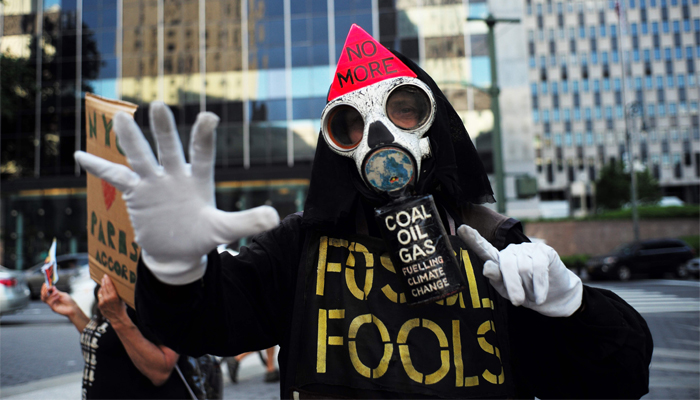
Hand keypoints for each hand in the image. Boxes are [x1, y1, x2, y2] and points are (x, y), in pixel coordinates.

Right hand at [41, 284, 77, 316]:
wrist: (73, 308)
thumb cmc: (69, 302)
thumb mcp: (63, 295)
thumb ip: (57, 291)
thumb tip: (52, 286)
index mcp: (54, 296)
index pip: (46, 292)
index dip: (45, 288)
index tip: (45, 284)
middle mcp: (51, 300)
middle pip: (43, 296)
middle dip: (44, 291)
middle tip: (47, 287)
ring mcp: (52, 304)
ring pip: (45, 299)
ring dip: (49, 294)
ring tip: (56, 292)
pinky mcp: (53, 308)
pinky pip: (49, 302)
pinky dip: (53, 298)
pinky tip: (57, 296)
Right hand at [74, 102, 279, 283]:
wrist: (177, 252)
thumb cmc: (202, 236)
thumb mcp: (225, 231)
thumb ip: (247, 222)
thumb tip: (275, 218)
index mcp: (199, 179)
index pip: (202, 153)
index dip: (204, 136)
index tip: (209, 115)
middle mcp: (175, 174)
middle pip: (170, 148)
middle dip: (164, 129)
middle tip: (158, 105)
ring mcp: (154, 182)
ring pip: (141, 156)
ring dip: (131, 140)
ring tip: (120, 118)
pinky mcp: (136, 194)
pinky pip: (115, 178)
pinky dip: (99, 168)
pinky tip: (80, 154)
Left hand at [97, 275, 127, 324]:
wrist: (117, 318)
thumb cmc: (121, 307)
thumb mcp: (121, 298)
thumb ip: (117, 292)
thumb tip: (114, 284)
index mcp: (114, 297)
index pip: (109, 285)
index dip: (107, 279)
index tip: (106, 275)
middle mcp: (107, 299)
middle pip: (104, 287)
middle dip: (104, 281)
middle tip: (104, 277)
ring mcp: (102, 303)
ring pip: (101, 291)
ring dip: (102, 286)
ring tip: (103, 282)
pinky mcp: (99, 305)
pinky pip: (99, 296)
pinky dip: (101, 292)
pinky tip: (102, 290)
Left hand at [458, 225, 582, 316]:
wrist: (553, 297)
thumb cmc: (525, 293)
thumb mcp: (506, 290)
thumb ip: (496, 278)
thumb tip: (487, 266)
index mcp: (498, 260)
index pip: (484, 248)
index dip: (473, 239)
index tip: (461, 228)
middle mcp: (511, 251)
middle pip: (507, 265)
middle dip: (513, 286)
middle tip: (517, 302)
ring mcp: (527, 249)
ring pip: (524, 269)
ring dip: (529, 288)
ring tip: (533, 294)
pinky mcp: (543, 250)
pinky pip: (538, 268)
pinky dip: (539, 286)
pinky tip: (540, 295)